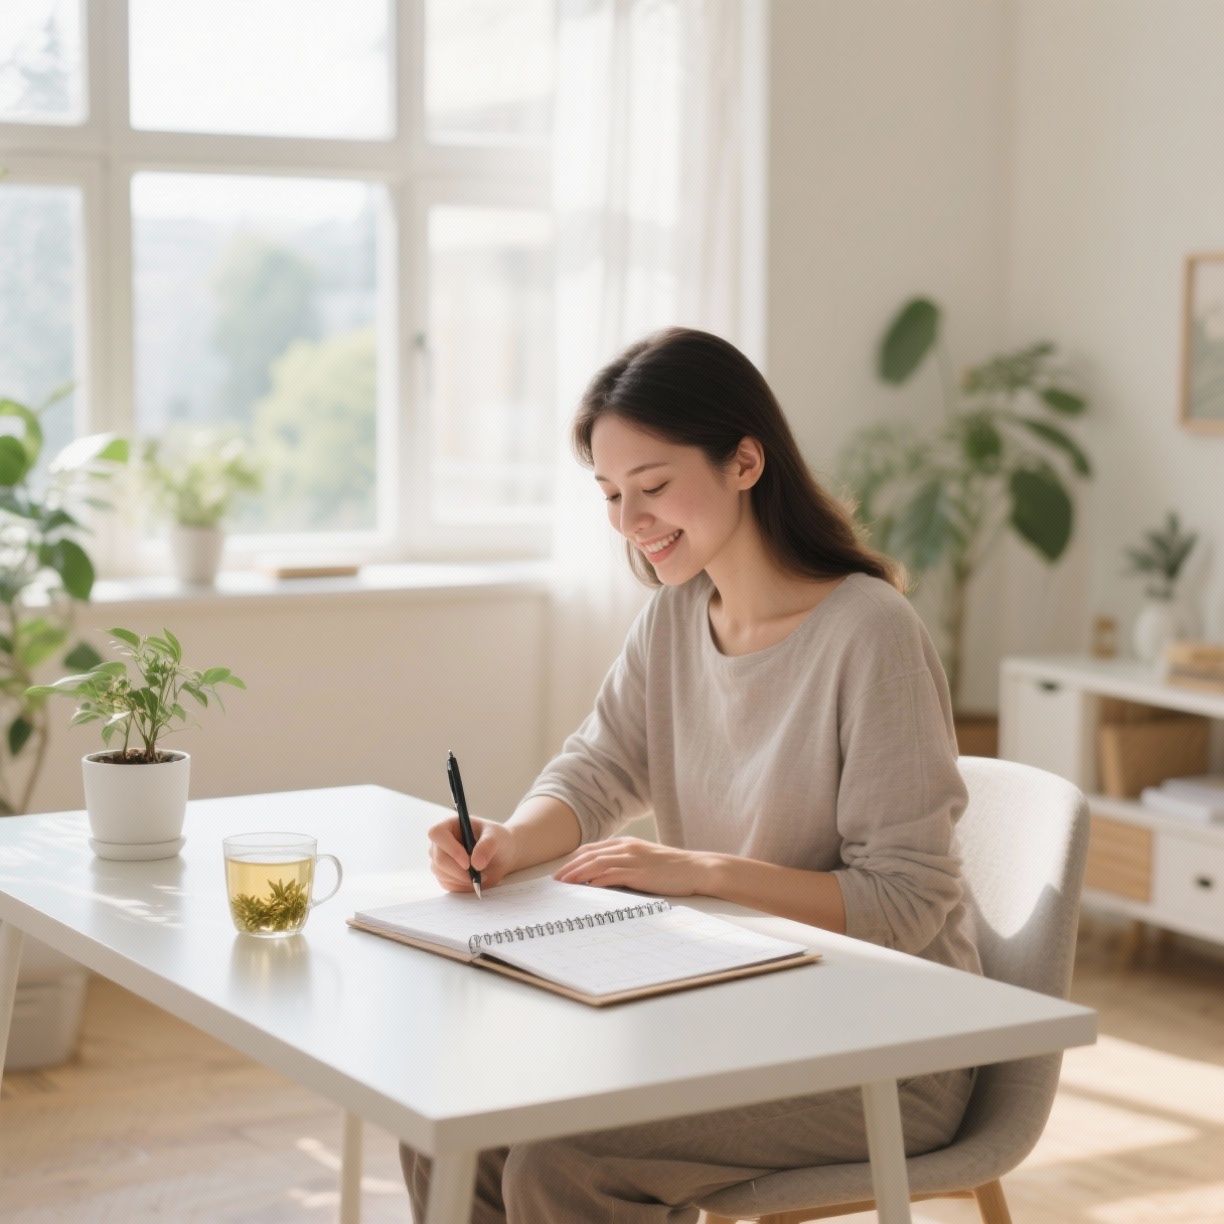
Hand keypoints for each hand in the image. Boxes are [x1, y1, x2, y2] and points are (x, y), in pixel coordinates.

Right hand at [427, 815, 515, 892]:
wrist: (501, 855)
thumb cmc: (497, 839)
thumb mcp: (496, 837)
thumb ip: (487, 846)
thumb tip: (476, 864)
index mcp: (450, 826)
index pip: (437, 834)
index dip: (450, 848)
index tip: (467, 862)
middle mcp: (440, 843)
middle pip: (439, 859)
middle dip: (459, 871)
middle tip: (480, 875)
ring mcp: (440, 860)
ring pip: (442, 874)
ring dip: (464, 879)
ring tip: (483, 875)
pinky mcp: (444, 876)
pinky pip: (448, 885)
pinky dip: (463, 886)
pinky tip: (476, 880)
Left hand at [552, 837, 713, 896]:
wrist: (698, 868)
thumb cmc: (673, 869)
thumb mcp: (646, 861)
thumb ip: (627, 865)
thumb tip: (606, 878)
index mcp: (627, 844)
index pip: (593, 849)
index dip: (575, 859)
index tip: (561, 870)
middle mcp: (627, 848)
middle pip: (590, 855)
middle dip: (570, 867)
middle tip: (555, 880)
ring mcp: (634, 859)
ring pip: (597, 863)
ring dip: (578, 873)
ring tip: (564, 884)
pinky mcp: (640, 873)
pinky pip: (613, 875)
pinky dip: (597, 879)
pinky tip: (586, 886)